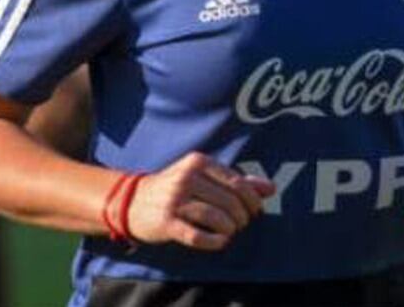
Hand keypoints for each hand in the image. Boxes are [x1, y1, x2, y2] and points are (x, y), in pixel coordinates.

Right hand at [125, 152, 274, 250]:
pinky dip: (214, 241)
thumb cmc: (176, 189)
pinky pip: (197, 235)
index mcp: (198, 162)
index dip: (252, 202)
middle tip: (240, 224)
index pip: (238, 184)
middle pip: (230, 202)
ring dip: (230, 229)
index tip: (253, 212)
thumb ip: (237, 182)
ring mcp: (175, 200)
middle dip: (242, 218)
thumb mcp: (203, 177)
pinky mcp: (166, 222)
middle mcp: (186, 177)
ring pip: (216, 218)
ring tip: (229, 232)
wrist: (132, 202)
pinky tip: (220, 241)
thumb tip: (271, 189)